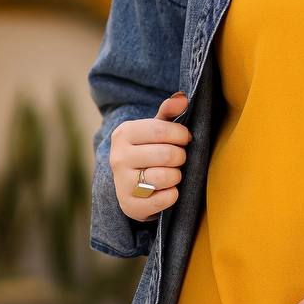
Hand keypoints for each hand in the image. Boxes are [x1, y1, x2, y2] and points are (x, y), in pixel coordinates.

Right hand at [111, 92, 190, 222]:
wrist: (131, 185)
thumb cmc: (149, 150)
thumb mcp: (156, 128)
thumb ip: (169, 112)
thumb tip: (182, 98)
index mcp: (124, 133)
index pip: (162, 130)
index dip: (181, 135)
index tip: (185, 139)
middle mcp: (118, 157)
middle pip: (167, 154)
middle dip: (181, 156)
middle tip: (179, 158)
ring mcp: (122, 183)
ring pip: (165, 177)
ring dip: (177, 175)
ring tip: (173, 173)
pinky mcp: (130, 206)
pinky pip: (165, 199)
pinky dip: (173, 195)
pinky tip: (167, 189)